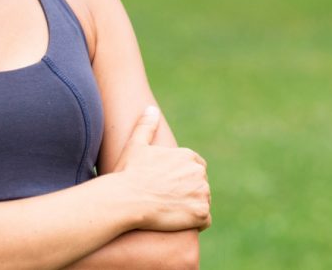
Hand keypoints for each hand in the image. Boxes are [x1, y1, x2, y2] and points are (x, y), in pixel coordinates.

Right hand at [113, 106, 211, 231]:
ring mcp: (202, 193)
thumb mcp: (136, 145)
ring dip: (192, 206)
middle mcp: (199, 173)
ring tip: (170, 210)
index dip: (183, 177)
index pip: (196, 168)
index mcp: (187, 156)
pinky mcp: (200, 213)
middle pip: (200, 185)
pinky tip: (178, 221)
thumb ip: (146, 126)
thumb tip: (151, 109)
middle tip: (166, 199)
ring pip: (203, 202)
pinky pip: (204, 220)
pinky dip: (195, 222)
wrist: (126, 199)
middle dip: (188, 192)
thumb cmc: (128, 173)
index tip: (168, 185)